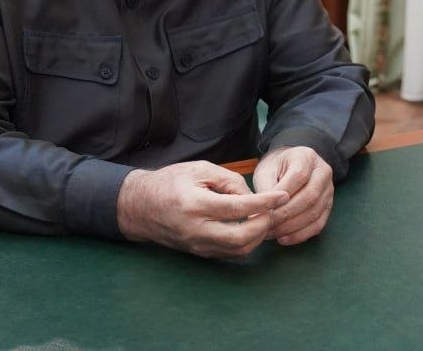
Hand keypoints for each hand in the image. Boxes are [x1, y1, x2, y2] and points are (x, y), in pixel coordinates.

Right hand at [116, 161, 287, 257]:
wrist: (139, 206)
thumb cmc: (170, 182)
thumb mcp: (200, 169)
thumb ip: (229, 180)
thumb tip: (253, 197)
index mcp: (195, 204)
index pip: (238, 208)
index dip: (264, 203)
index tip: (282, 196)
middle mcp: (196, 229)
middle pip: (241, 238)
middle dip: (264, 225)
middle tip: (272, 210)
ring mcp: (197, 245)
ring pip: (238, 250)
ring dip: (257, 236)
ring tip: (262, 217)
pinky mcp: (199, 252)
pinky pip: (229, 252)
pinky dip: (245, 242)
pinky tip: (250, 226)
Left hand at [253, 146, 333, 244]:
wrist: (291, 167)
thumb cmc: (276, 168)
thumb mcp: (266, 170)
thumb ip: (265, 188)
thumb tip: (262, 214)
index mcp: (307, 157)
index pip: (299, 176)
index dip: (282, 195)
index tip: (265, 208)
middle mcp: (323, 172)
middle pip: (309, 197)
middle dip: (285, 214)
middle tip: (266, 225)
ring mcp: (329, 190)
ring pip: (314, 213)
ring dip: (291, 227)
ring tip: (271, 234)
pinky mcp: (328, 206)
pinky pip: (318, 224)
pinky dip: (301, 235)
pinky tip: (283, 239)